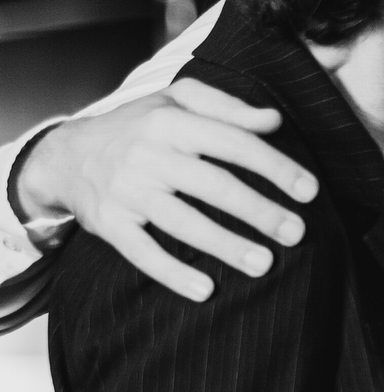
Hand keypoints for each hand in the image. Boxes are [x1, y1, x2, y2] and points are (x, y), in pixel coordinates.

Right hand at [16, 80, 318, 301]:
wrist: (63, 155)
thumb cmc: (136, 126)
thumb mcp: (175, 101)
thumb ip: (226, 107)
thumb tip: (274, 120)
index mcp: (171, 123)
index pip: (234, 143)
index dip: (275, 167)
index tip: (310, 191)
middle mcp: (148, 156)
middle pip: (214, 185)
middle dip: (260, 212)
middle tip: (298, 233)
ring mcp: (127, 192)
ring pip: (183, 222)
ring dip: (226, 246)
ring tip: (265, 264)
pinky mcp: (108, 224)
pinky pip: (142, 253)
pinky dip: (172, 274)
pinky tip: (206, 291)